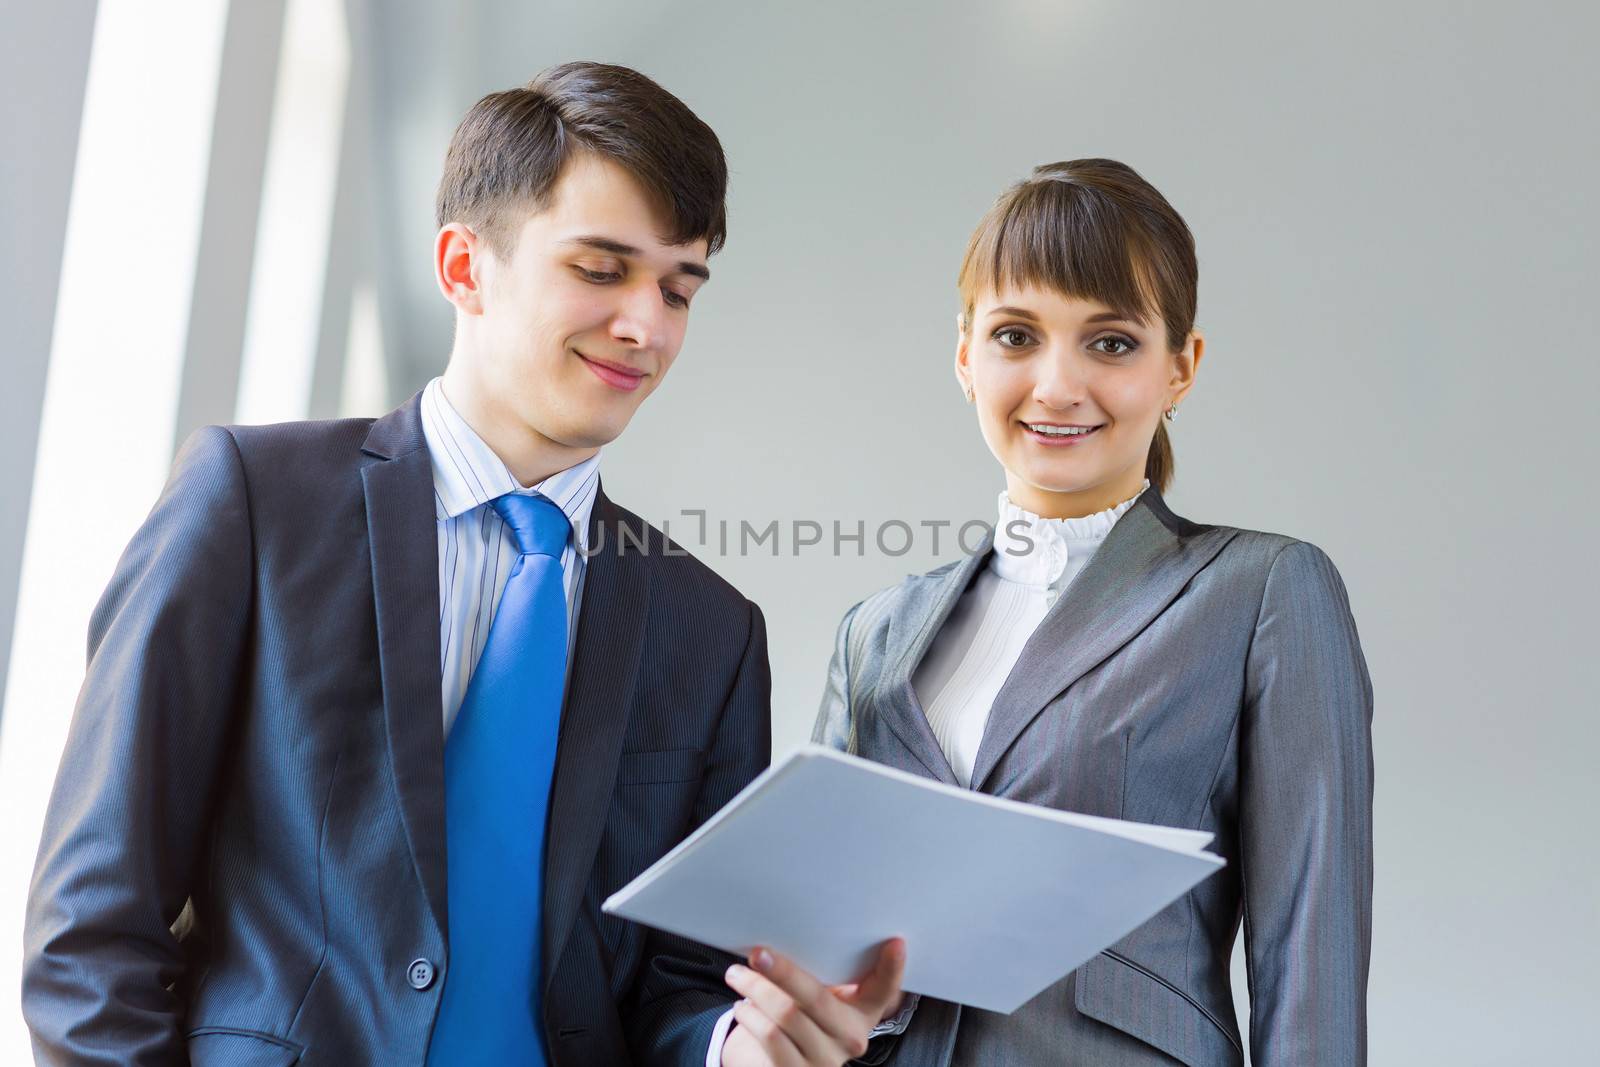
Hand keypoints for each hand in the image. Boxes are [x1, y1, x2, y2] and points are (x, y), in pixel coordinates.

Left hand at [720, 937, 905, 1066]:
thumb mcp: (819, 998)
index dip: (893, 968)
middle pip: (817, 998)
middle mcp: (850, 1039)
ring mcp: (825, 1059)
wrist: (780, 1063)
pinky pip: (770, 1037)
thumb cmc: (801, 1018)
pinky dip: (751, 1016)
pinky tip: (743, 1006)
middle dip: (784, 972)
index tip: (895, 943)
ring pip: (786, 1015)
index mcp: (863, 1013)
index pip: (884, 990)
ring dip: (756, 990)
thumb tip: (796, 929)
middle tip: (758, 954)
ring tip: (738, 976)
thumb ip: (821, 973)